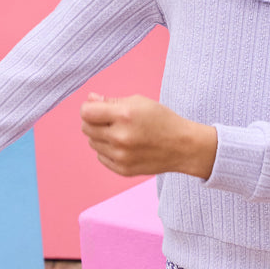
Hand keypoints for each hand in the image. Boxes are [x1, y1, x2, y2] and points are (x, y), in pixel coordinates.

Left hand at [79, 93, 216, 179]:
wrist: (183, 147)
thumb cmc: (162, 121)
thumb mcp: (139, 102)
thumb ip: (111, 101)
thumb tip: (89, 99)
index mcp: (124, 115)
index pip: (86, 112)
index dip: (89, 108)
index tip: (97, 109)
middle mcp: (120, 137)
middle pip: (86, 128)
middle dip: (94, 122)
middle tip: (111, 121)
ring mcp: (121, 156)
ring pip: (92, 143)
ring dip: (101, 137)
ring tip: (121, 133)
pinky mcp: (123, 169)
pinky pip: (101, 157)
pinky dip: (108, 150)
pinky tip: (124, 146)